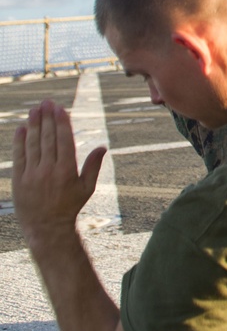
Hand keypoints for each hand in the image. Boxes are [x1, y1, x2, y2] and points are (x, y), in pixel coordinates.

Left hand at [12, 100, 105, 243]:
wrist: (46, 228)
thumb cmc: (69, 207)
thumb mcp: (86, 188)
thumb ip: (93, 166)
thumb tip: (102, 147)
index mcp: (66, 171)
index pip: (63, 140)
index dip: (61, 122)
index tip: (59, 108)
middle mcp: (48, 170)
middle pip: (47, 138)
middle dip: (46, 118)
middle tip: (46, 102)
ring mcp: (32, 174)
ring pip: (32, 144)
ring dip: (33, 125)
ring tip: (34, 110)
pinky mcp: (19, 180)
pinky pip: (19, 156)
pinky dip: (19, 141)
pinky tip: (21, 128)